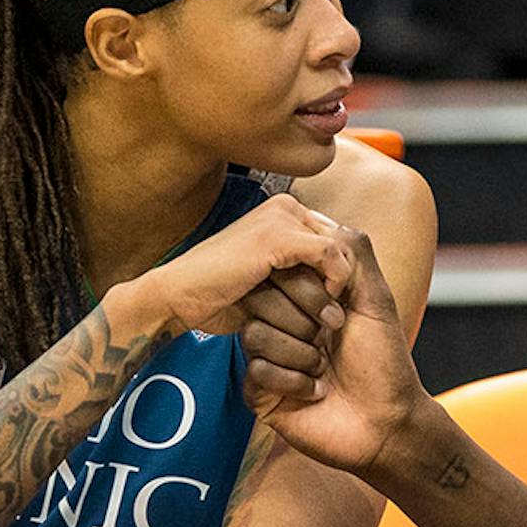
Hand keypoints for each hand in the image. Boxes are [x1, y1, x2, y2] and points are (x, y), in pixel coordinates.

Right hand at [144, 195, 353, 338]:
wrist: (180, 296)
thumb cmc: (222, 293)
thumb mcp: (272, 280)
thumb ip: (302, 271)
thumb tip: (346, 279)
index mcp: (285, 212)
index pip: (338, 240)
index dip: (342, 275)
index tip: (336, 307)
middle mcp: (286, 207)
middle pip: (342, 244)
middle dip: (343, 282)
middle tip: (335, 316)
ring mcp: (280, 217)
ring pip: (338, 251)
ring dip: (337, 288)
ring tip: (328, 319)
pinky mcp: (276, 235)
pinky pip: (330, 253)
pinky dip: (335, 281)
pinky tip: (325, 308)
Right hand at [243, 227, 422, 473]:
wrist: (386, 423)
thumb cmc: (385, 361)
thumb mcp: (375, 298)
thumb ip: (352, 252)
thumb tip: (317, 222)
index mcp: (306, 300)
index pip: (279, 270)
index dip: (306, 285)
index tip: (338, 305)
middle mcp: (283, 324)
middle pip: (260, 299)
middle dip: (305, 321)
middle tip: (332, 339)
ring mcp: (269, 357)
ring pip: (254, 334)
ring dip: (301, 354)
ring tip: (324, 370)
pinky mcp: (260, 392)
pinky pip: (255, 371)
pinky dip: (292, 381)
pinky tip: (315, 392)